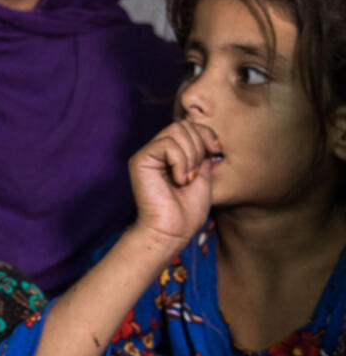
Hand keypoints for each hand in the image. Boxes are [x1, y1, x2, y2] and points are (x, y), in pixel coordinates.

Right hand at [128, 120, 220, 251]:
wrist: (172, 231)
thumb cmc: (187, 211)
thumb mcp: (203, 175)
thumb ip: (202, 153)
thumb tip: (207, 137)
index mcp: (170, 154)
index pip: (189, 126)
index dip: (206, 134)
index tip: (216, 151)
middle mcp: (156, 151)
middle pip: (183, 124)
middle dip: (198, 146)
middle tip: (195, 173)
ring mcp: (147, 155)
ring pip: (176, 131)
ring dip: (190, 155)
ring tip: (187, 178)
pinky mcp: (139, 161)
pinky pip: (167, 145)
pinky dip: (180, 161)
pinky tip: (179, 179)